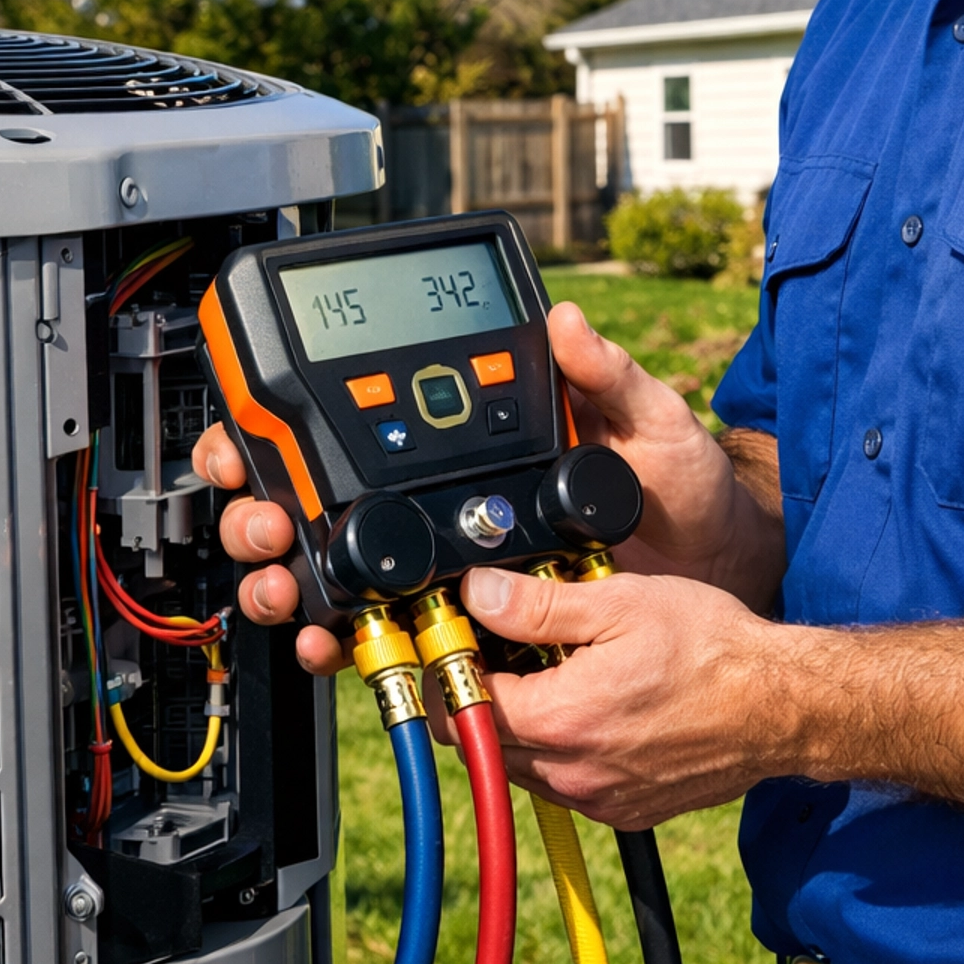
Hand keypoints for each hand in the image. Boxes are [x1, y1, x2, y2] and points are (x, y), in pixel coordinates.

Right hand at [190, 298, 782, 677]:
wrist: (712, 565)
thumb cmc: (682, 483)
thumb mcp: (653, 418)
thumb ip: (606, 374)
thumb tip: (564, 321)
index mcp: (478, 434)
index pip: (363, 416)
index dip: (287, 424)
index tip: (250, 436)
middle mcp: (446, 492)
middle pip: (319, 494)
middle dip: (263, 506)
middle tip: (264, 520)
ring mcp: (448, 556)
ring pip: (332, 566)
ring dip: (288, 576)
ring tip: (282, 585)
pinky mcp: (464, 616)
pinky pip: (382, 627)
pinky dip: (339, 639)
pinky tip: (323, 642)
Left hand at [454, 562, 787, 826]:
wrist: (780, 706)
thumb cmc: (712, 650)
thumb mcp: (621, 604)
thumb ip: (538, 605)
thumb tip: (480, 594)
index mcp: (562, 718)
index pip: (463, 709)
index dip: (453, 668)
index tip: (461, 641)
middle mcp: (572, 771)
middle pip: (483, 744)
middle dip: (481, 697)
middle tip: (507, 649)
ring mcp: (598, 798)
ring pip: (522, 767)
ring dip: (521, 725)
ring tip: (556, 674)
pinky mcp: (623, 811)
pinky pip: (565, 784)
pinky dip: (561, 750)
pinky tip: (594, 708)